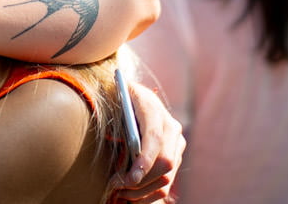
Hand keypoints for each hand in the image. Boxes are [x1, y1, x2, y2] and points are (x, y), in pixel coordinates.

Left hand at [113, 82, 183, 202]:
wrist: (131, 93)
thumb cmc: (115, 98)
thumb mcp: (111, 103)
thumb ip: (114, 122)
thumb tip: (113, 144)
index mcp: (153, 109)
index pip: (154, 139)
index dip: (144, 162)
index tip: (130, 179)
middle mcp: (170, 126)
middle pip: (165, 163)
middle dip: (141, 180)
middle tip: (116, 187)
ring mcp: (176, 142)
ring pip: (167, 176)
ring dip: (143, 191)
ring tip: (120, 193)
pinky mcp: (175, 155)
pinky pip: (167, 182)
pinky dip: (150, 194)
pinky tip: (132, 196)